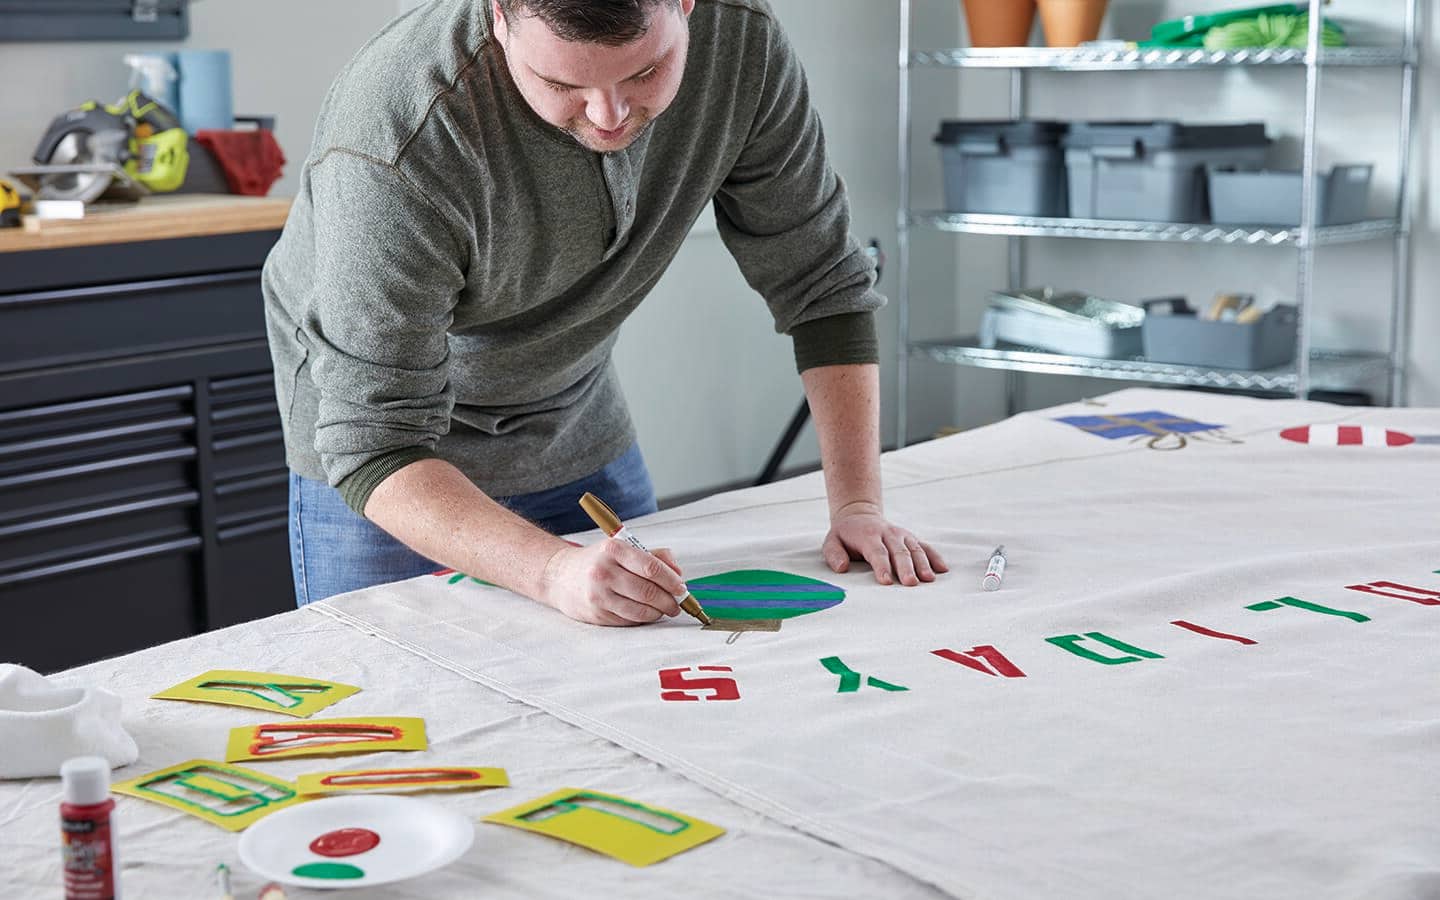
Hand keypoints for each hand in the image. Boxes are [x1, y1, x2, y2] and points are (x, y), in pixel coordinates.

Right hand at [539, 539, 686, 625]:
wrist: (560, 576)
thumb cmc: (598, 561)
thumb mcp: (622, 548)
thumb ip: (655, 556)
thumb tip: (678, 574)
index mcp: (614, 549)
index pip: (651, 567)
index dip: (671, 581)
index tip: (682, 588)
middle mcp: (604, 571)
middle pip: (648, 591)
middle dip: (669, 601)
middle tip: (677, 604)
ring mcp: (598, 595)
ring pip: (640, 610)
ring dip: (659, 613)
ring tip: (665, 609)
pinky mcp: (596, 613)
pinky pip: (629, 620)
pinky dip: (643, 619)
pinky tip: (646, 613)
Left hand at [821, 502, 947, 586]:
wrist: (859, 515)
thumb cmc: (845, 535)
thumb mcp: (832, 542)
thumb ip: (834, 554)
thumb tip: (842, 568)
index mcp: (868, 535)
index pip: (877, 552)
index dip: (882, 567)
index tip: (886, 582)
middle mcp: (888, 533)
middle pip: (899, 552)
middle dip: (905, 568)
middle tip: (911, 584)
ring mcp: (902, 535)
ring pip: (914, 549)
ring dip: (923, 564)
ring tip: (929, 579)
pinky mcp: (911, 538)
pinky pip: (925, 547)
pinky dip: (934, 557)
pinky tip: (943, 569)